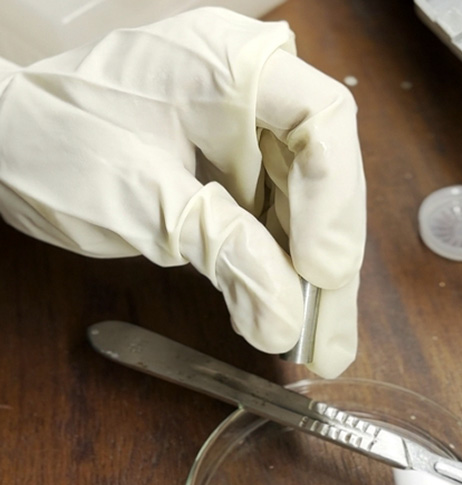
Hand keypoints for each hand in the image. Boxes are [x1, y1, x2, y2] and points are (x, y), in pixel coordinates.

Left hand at [0, 9, 365, 377]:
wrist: (2, 148)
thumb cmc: (50, 145)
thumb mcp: (140, 202)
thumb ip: (224, 253)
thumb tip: (283, 318)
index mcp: (227, 65)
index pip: (322, 120)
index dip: (333, 201)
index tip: (320, 272)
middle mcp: (247, 93)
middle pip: (322, 175)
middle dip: (329, 262)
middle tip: (330, 338)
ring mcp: (239, 135)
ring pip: (304, 208)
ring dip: (310, 280)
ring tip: (318, 346)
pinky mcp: (228, 174)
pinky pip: (271, 222)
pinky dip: (278, 272)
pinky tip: (282, 316)